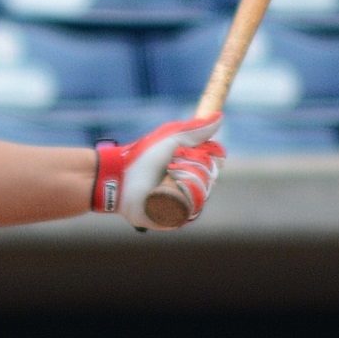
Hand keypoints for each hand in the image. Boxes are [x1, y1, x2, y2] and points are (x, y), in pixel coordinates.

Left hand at [92, 114, 223, 230]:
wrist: (117, 177)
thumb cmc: (142, 156)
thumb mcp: (171, 139)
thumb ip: (195, 130)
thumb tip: (220, 117)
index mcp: (189, 169)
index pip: (214, 166)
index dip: (211, 160)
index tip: (203, 152)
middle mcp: (187, 187)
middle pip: (209, 181)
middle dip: (195, 170)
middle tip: (173, 165)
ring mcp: (179, 205)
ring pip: (201, 198)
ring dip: (188, 184)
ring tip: (168, 176)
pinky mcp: (170, 220)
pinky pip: (189, 213)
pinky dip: (182, 201)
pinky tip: (168, 191)